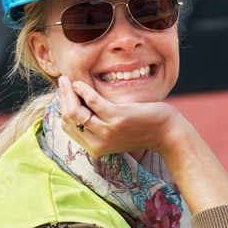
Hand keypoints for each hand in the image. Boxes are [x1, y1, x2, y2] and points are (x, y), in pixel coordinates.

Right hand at [57, 75, 183, 156]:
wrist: (165, 132)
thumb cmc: (140, 127)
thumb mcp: (114, 132)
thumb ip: (96, 125)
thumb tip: (78, 105)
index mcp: (94, 148)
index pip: (67, 127)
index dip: (62, 108)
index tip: (64, 92)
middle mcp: (98, 143)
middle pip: (68, 119)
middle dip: (62, 97)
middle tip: (62, 81)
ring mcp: (107, 132)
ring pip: (75, 112)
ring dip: (67, 92)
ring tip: (67, 79)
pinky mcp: (117, 119)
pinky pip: (92, 102)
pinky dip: (83, 90)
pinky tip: (80, 82)